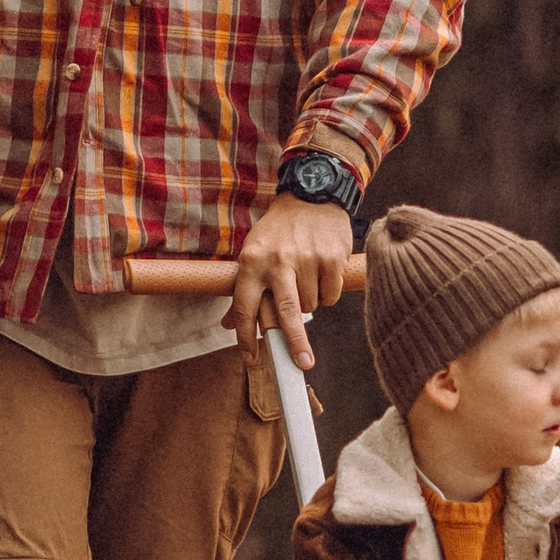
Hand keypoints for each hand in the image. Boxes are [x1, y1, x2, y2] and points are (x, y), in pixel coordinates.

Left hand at [229, 190, 355, 369]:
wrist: (311, 195)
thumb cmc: (277, 232)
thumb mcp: (252, 253)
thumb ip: (243, 290)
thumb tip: (228, 325)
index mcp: (251, 262)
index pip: (245, 307)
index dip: (246, 337)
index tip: (250, 359)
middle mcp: (277, 261)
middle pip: (285, 313)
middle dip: (293, 343)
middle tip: (301, 365)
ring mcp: (306, 259)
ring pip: (310, 305)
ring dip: (309, 303)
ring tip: (304, 280)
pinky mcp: (331, 258)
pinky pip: (330, 295)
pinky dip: (327, 293)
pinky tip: (322, 274)